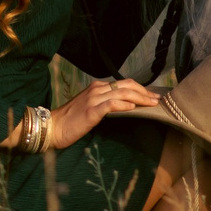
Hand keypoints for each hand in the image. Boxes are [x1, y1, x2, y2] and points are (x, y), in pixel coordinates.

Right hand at [46, 75, 160, 151]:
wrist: (53, 127)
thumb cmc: (71, 120)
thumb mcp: (90, 107)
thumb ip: (105, 103)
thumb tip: (125, 106)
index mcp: (96, 87)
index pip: (123, 83)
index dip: (140, 88)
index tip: (152, 96)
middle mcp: (96, 89)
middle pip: (126, 85)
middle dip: (145, 92)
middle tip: (157, 100)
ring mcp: (93, 99)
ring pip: (122, 93)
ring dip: (140, 98)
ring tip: (152, 104)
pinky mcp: (91, 111)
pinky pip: (111, 104)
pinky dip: (123, 104)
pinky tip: (133, 107)